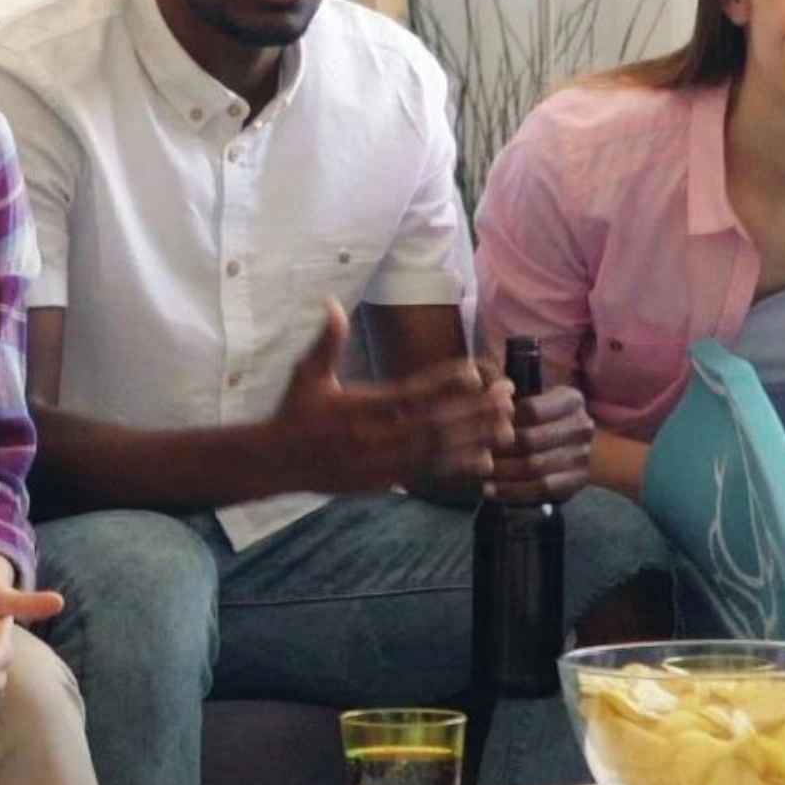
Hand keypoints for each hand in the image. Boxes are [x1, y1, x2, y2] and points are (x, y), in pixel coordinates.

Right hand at [272, 304, 499, 491]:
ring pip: (437, 451)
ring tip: (507, 426)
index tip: (474, 370)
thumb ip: (326, 341)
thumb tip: (332, 303)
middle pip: (433, 424)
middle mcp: (375, 436)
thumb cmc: (295, 413)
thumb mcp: (306, 374)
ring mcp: (382, 462)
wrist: (277, 463)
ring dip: (474, 439)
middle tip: (507, 396)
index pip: (409, 393)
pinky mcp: (386, 480)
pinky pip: (428, 473)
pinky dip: (457, 467)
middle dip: (473, 411)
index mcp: (359, 407)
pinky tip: (486, 460)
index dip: (443, 382)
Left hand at [483, 374, 595, 507]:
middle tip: (473, 455)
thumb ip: (508, 396)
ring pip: (534, 467)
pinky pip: (541, 490)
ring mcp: (582, 456)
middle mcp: (582, 426)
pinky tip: (490, 490)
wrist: (567, 445)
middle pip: (531, 440)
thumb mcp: (530, 398)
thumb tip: (490, 392)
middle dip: (498, 450)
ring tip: (478, 473)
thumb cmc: (539, 418)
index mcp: (571, 399)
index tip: (477, 427)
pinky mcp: (577, 482)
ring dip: (502, 473)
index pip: (531, 410)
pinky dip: (512, 492)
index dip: (501, 420)